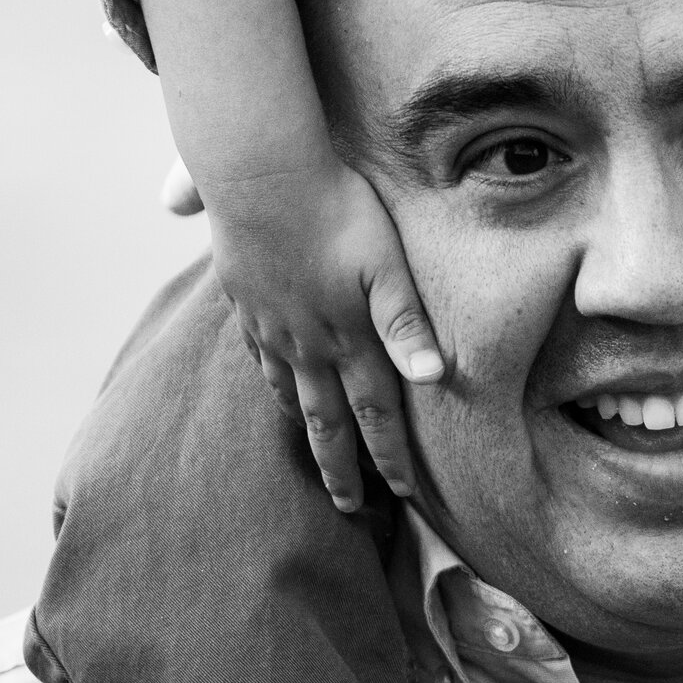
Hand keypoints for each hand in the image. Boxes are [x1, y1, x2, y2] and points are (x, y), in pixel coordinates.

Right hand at [196, 157, 444, 513]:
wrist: (259, 175)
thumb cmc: (337, 209)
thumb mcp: (385, 263)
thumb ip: (406, 322)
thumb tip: (434, 376)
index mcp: (349, 338)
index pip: (376, 412)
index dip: (390, 455)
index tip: (402, 496)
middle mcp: (307, 344)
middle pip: (326, 420)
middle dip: (341, 467)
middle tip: (348, 507)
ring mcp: (271, 327)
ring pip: (289, 394)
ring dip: (307, 431)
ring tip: (315, 455)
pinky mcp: (247, 303)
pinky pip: (261, 360)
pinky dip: (275, 386)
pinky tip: (278, 384)